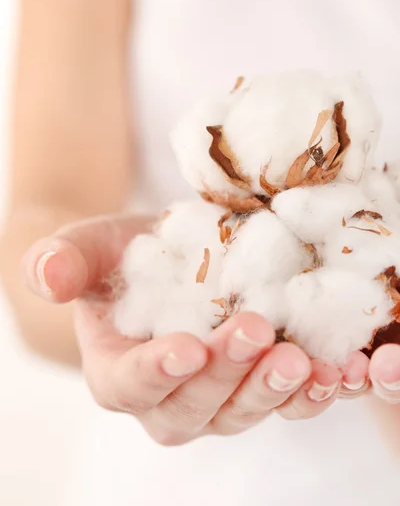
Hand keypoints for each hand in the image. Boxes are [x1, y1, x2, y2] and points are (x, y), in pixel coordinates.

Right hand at [22, 214, 399, 444]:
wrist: (169, 259)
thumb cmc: (123, 257)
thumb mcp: (89, 247)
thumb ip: (62, 261)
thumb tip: (46, 276)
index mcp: (119, 371)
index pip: (130, 386)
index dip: (155, 373)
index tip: (186, 348)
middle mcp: (170, 397)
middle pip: (195, 407)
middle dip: (227, 375)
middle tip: (257, 333)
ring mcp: (220, 395)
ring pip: (246, 412)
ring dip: (277, 392)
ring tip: (306, 362)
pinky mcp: (260, 380)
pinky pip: (291, 398)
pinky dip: (320, 389)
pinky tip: (344, 370)